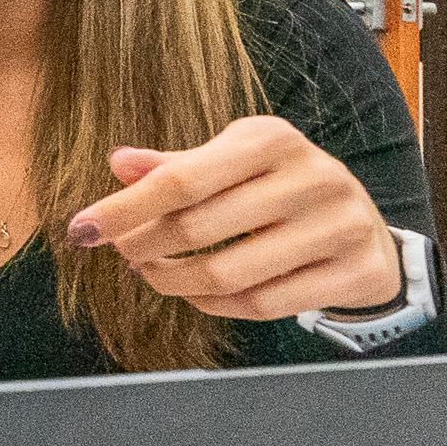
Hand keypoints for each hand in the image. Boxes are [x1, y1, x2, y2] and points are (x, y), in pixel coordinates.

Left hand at [64, 116, 400, 323]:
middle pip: (198, 228)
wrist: (366, 229)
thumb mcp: (235, 164)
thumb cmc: (281, 190)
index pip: (181, 179)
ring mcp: (339, 225)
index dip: (124, 209)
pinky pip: (263, 305)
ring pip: (228, 275)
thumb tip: (119, 162)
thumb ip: (178, 167)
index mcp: (272, 139)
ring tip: (154, 274)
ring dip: (175, 282)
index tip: (80, 230)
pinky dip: (216, 306)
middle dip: (145, 247)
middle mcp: (311, 176)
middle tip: (126, 254)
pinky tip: (199, 294)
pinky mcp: (354, 271)